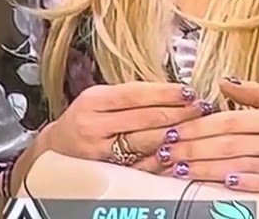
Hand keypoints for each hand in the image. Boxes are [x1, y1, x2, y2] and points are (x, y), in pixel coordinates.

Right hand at [12, 81, 211, 188]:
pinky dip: (162, 157)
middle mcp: (94, 123)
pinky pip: (141, 162)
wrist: (57, 149)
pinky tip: (179, 152)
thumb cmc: (83, 120)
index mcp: (93, 99)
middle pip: (143, 117)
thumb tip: (171, 90)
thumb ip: (129, 96)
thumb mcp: (98, 100)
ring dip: (174, 134)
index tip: (189, 91)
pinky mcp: (108, 169)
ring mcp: (100, 148)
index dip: (164, 92)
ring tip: (196, 128)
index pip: (134, 93)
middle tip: (202, 109)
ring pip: (145, 141)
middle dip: (177, 112)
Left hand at [134, 77, 258, 211]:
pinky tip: (222, 183)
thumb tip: (223, 82)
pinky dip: (244, 183)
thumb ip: (255, 93)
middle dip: (194, 148)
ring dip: (208, 168)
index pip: (230, 120)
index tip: (175, 131)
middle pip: (230, 143)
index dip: (199, 126)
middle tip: (167, 152)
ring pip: (242, 164)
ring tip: (182, 169)